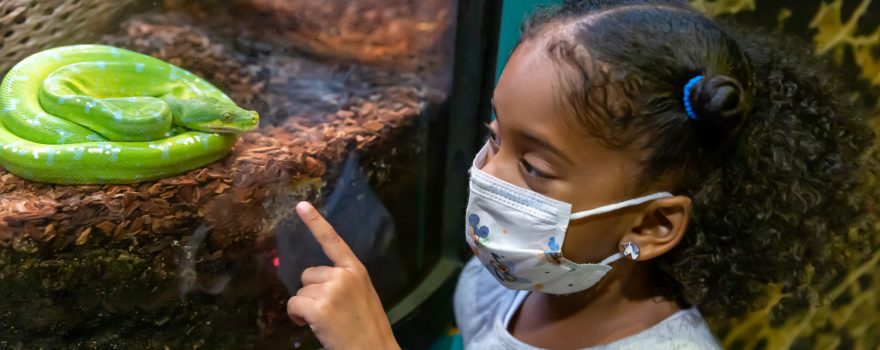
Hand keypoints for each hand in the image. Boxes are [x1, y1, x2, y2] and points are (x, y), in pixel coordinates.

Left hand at [287, 202, 398, 349]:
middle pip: (308, 274)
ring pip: (301, 291)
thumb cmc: (368, 328)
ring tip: (325, 321)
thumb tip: (318, 281)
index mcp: (356, 270)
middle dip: (312, 292)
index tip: (301, 205)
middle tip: (329, 312)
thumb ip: (344, 282)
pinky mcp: (319, 307)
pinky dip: (296, 316)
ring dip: (305, 307)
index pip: (333, 241)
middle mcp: (344, 275)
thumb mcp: (363, 296)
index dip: (315, 222)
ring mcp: (331, 290)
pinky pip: (294, 304)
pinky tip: (310, 325)